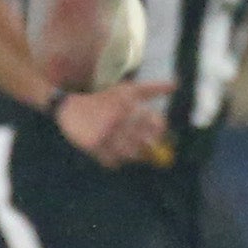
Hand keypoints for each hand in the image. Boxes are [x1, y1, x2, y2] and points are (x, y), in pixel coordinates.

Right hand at [56, 79, 171, 168]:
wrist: (70, 107)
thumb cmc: (104, 98)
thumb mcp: (128, 90)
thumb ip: (153, 88)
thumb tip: (177, 85)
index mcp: (129, 104)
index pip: (156, 124)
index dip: (159, 130)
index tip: (154, 131)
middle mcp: (118, 119)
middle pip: (146, 143)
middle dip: (148, 145)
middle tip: (141, 143)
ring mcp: (105, 134)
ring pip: (131, 155)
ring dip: (133, 155)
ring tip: (127, 147)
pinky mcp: (94, 146)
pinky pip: (114, 162)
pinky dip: (116, 162)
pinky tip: (113, 152)